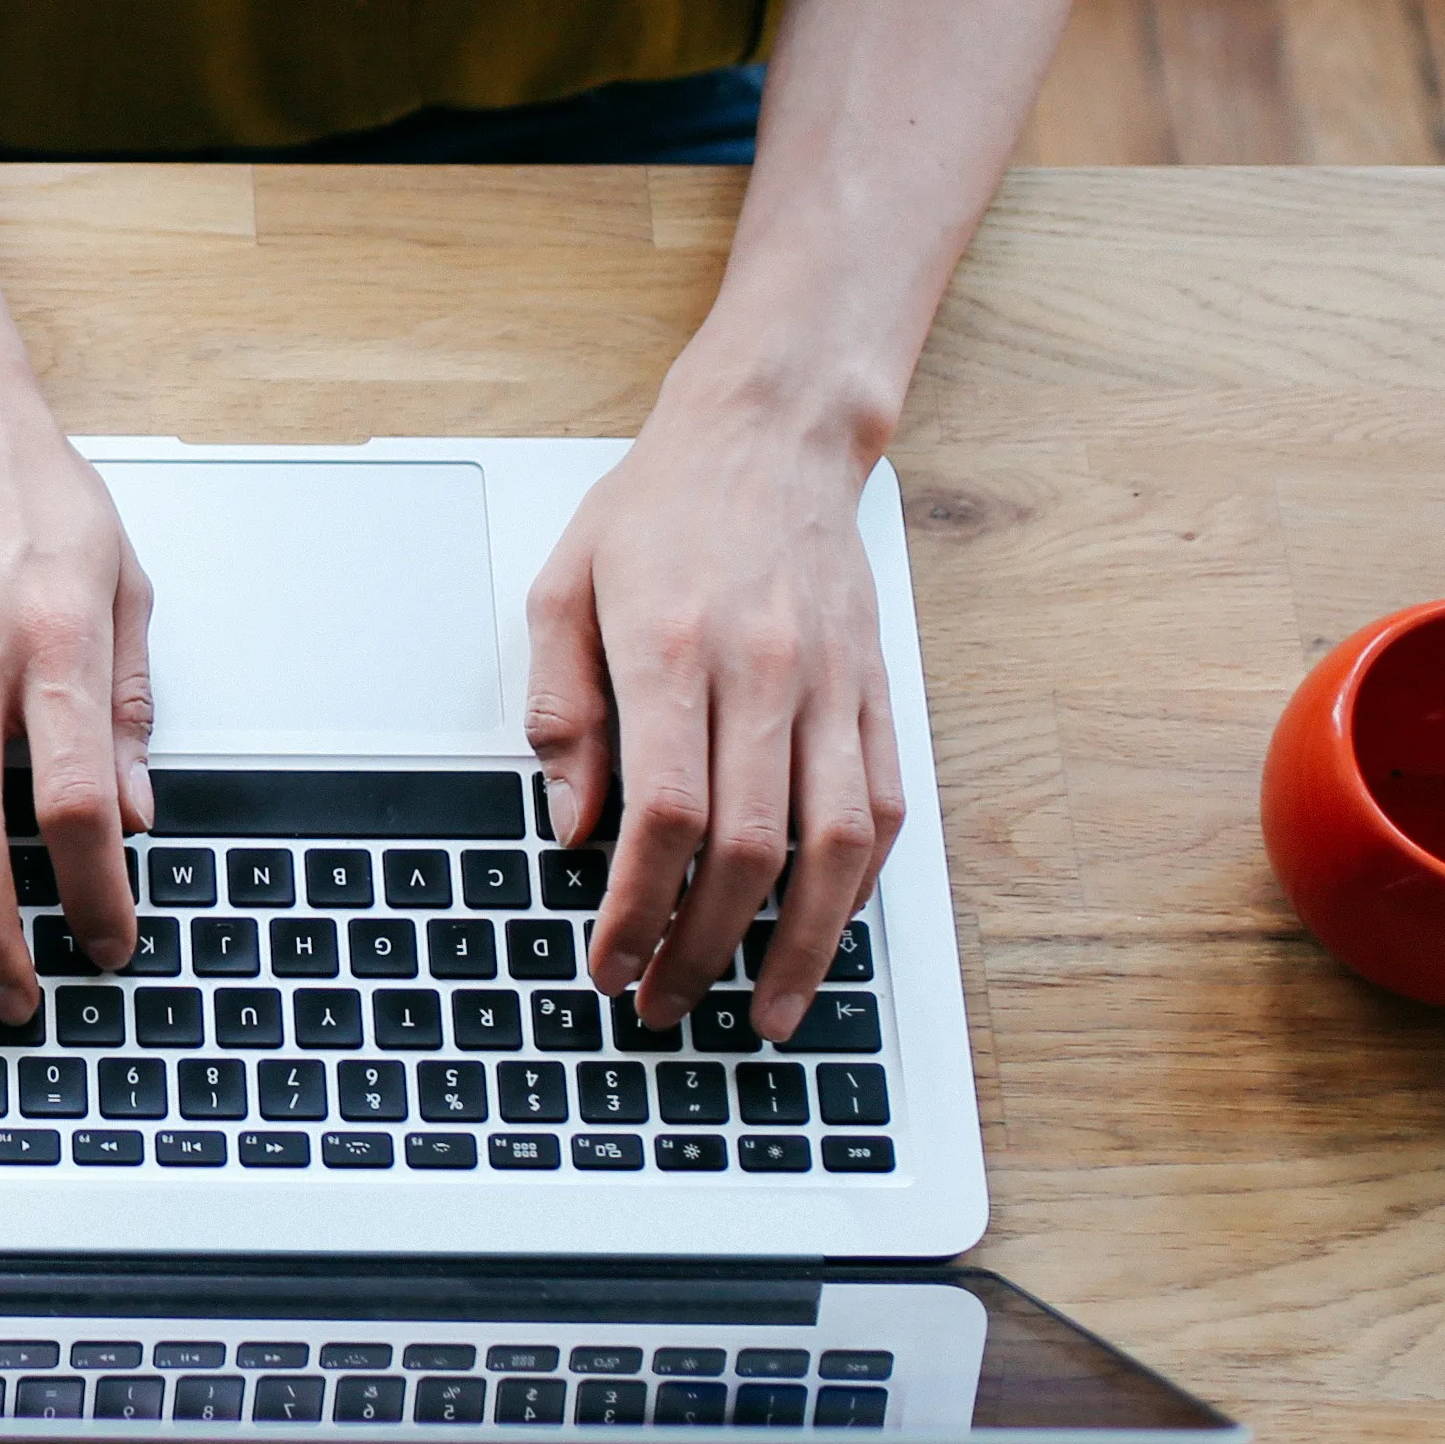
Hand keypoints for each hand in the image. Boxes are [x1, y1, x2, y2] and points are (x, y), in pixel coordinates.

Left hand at [520, 375, 903, 1043]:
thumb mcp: (564, 587)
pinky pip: (884, 806)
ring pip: (836, 845)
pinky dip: (858, 884)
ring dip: (802, 946)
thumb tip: (571, 827)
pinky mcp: (876, 689)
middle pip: (749, 849)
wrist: (768, 433)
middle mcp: (763, 672)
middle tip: (665, 1003)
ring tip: (769, 1010)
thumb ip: (560, 709)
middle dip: (705, 948)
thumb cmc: (658, 509)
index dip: (637, 909)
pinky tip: (825, 930)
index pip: (663, 815)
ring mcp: (832, 684)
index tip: (610, 963)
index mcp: (672, 650)